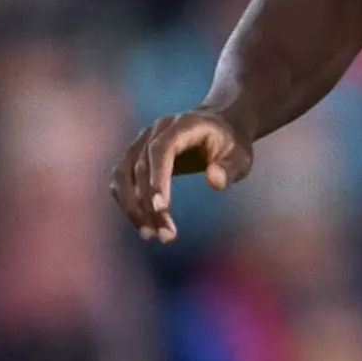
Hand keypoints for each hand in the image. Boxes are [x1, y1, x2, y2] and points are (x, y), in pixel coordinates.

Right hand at [111, 107, 250, 242]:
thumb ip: (229, 168)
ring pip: (123, 175)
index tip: (160, 208)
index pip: (161, 149)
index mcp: (182, 125)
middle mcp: (155, 131)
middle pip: (141, 166)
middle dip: (149, 204)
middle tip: (165, 235)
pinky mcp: (134, 156)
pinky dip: (127, 202)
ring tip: (150, 235)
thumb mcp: (240, 156)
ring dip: (132, 207)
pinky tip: (142, 224)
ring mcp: (141, 142)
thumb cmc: (230, 145)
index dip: (157, 177)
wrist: (218, 128)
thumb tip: (214, 181)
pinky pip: (121, 180)